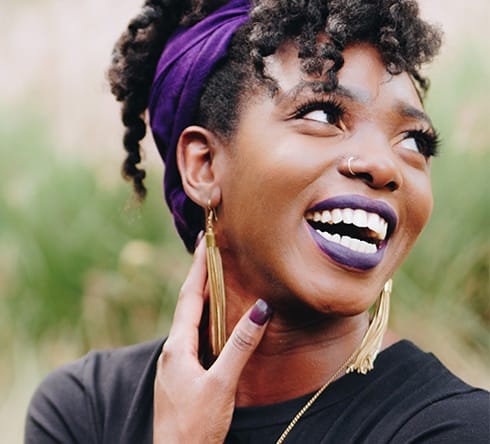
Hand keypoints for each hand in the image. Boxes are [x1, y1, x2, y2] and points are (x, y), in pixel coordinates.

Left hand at [153, 237, 271, 443]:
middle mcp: (172, 350)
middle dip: (199, 277)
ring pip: (189, 322)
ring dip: (201, 298)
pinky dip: (204, 320)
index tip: (203, 242)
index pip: (189, 297)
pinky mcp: (182, 376)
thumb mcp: (222, 384)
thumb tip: (260, 309)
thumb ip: (241, 345)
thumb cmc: (196, 427)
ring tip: (213, 278)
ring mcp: (175, 364)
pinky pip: (192, 337)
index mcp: (177, 347)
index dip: (197, 268)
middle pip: (187, 305)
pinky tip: (213, 322)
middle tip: (210, 252)